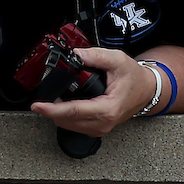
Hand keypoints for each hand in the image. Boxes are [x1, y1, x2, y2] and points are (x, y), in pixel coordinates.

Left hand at [28, 47, 159, 137]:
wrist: (146, 90)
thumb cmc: (134, 78)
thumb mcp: (117, 60)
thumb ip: (95, 55)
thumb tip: (75, 54)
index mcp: (107, 109)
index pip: (73, 111)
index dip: (52, 109)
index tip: (37, 105)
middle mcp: (103, 123)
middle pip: (67, 120)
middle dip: (51, 109)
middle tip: (44, 94)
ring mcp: (100, 128)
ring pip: (69, 125)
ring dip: (58, 113)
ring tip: (54, 98)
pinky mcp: (97, 129)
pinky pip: (75, 125)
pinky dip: (66, 115)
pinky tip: (65, 104)